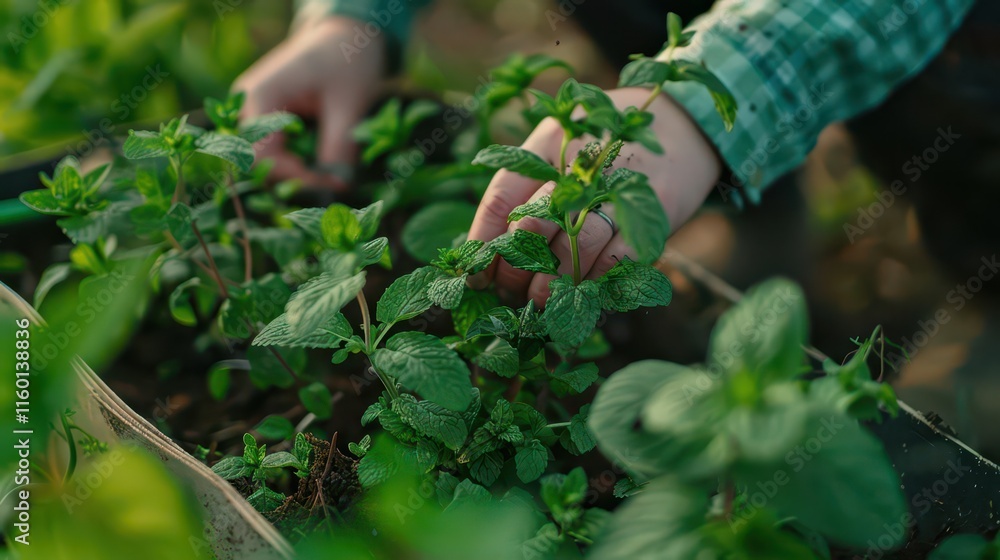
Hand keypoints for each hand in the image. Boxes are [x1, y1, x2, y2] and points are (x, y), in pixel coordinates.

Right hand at [233, 16, 385, 189]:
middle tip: (330, 185)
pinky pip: (271, 151)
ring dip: (292, 174)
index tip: (331, 184)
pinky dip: (293, 163)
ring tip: (325, 176)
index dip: (294, 178)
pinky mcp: (262, 118)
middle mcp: (246, 104)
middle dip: (292, 180)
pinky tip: (316, 164)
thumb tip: (338, 188)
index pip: (262, 156)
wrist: (341, 36)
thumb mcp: (349, 105)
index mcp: (260, 95)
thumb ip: (340, 148)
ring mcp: (251, 111)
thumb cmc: (346, 62)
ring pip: (262, 160)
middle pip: (257, 162)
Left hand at [467, 87, 722, 305]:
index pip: (501, 195)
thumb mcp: (564, 144)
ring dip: (549, 286)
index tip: (475, 275)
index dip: (482, 241)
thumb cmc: (608, 144)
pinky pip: (613, 263)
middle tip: (510, 292)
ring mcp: (617, 190)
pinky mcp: (649, 217)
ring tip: (540, 302)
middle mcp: (580, 164)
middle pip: (530, 225)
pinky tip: (580, 297)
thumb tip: (487, 247)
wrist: (685, 125)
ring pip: (571, 249)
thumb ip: (529, 185)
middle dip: (514, 269)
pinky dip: (592, 285)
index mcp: (549, 142)